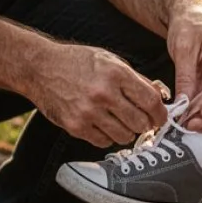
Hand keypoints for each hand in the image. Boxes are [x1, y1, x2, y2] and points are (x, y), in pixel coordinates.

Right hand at [27, 43, 166, 147]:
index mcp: (116, 73)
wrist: (40, 68)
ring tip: (120, 121)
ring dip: (127, 131)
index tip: (160, 117)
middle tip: (142, 121)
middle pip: (140, 122)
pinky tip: (103, 124)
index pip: (150, 101)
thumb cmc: (77, 62)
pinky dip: (108, 136)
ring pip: (124, 136)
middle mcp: (103, 93)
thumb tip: (160, 95)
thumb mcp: (110, 60)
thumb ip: (136, 78)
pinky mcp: (76, 126)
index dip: (160, 113)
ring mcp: (88, 112)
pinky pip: (104, 142)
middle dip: (145, 124)